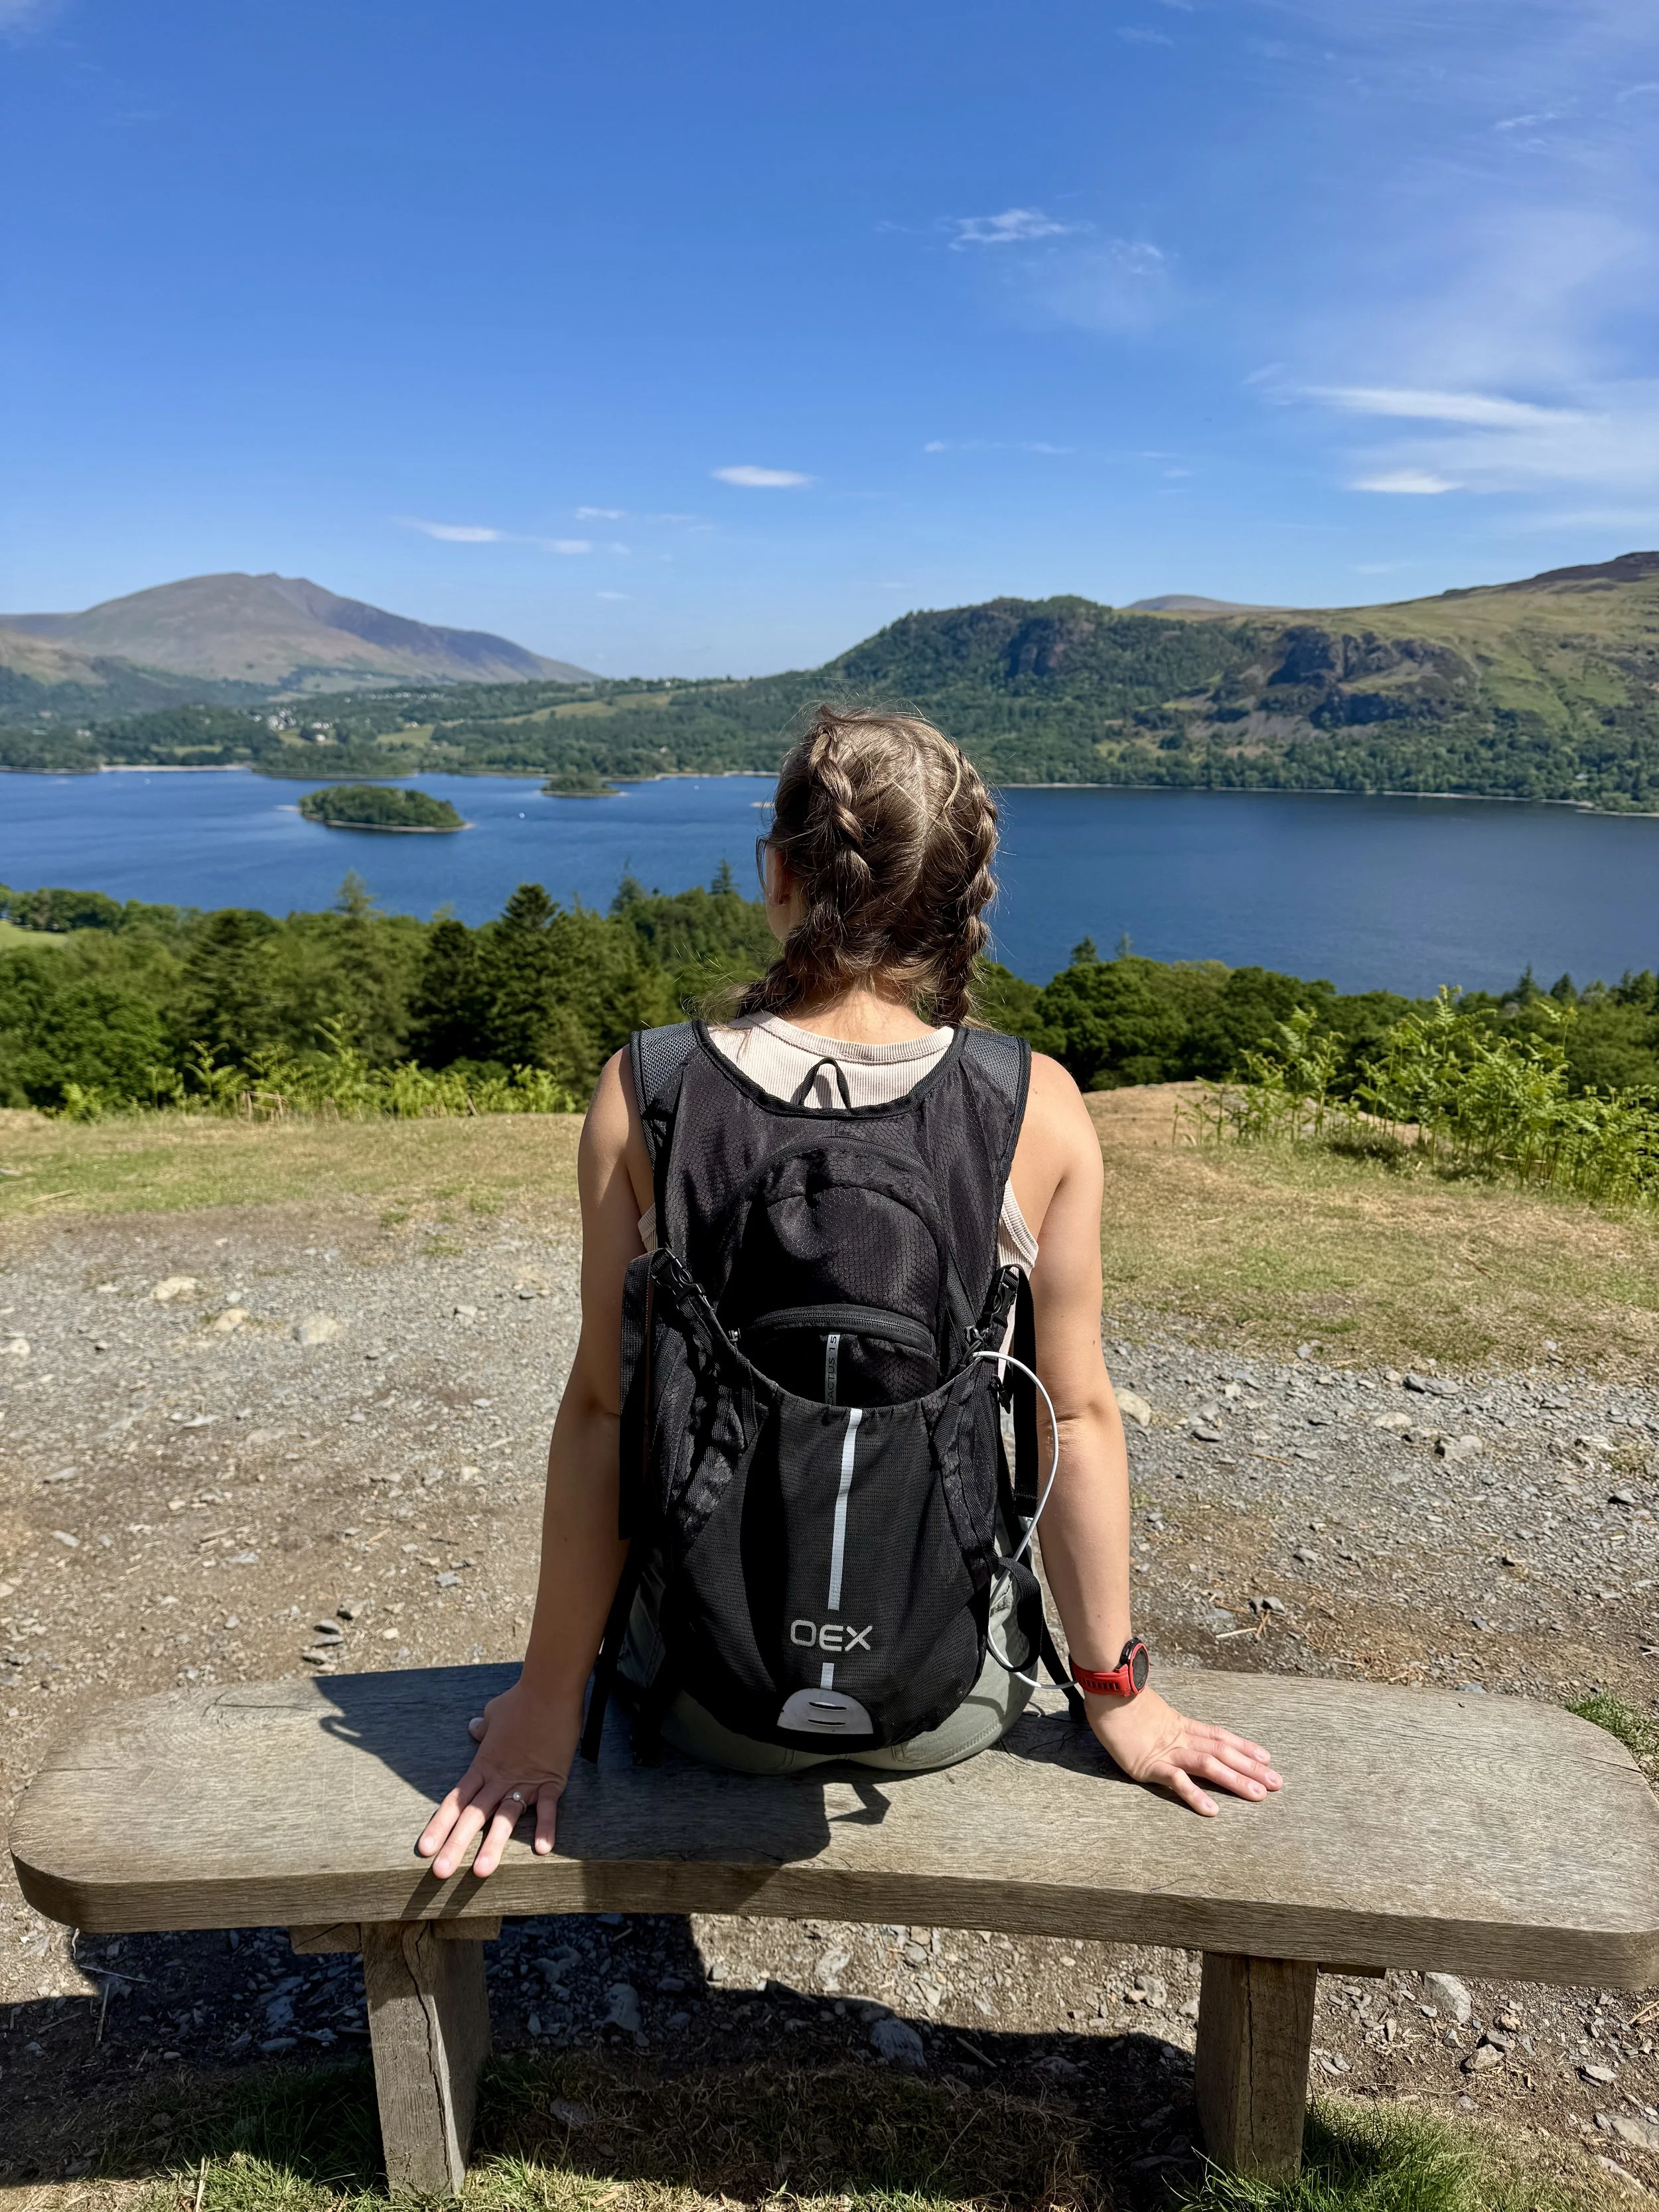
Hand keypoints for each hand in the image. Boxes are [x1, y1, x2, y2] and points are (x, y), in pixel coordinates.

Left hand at [415, 1675, 583, 1878]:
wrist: (549, 1689)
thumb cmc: (520, 1699)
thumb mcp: (494, 1713)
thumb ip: (482, 1727)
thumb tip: (473, 1728)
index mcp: (483, 1765)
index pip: (456, 1800)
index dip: (439, 1825)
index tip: (424, 1849)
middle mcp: (500, 1777)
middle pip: (473, 1816)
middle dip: (456, 1846)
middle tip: (440, 1873)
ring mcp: (525, 1780)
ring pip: (505, 1817)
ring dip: (493, 1845)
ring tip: (481, 1872)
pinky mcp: (551, 1779)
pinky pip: (547, 1807)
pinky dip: (545, 1827)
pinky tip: (542, 1850)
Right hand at [1087, 1687, 1281, 1815]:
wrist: (1103, 1693)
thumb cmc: (1117, 1700)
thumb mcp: (1145, 1710)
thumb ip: (1157, 1720)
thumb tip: (1161, 1724)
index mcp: (1179, 1725)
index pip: (1219, 1736)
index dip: (1244, 1746)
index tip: (1266, 1757)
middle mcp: (1179, 1737)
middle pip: (1223, 1751)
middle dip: (1251, 1768)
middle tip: (1278, 1782)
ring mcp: (1166, 1751)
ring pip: (1209, 1765)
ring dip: (1235, 1780)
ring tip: (1258, 1794)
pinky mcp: (1149, 1764)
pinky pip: (1177, 1781)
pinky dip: (1195, 1794)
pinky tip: (1211, 1810)